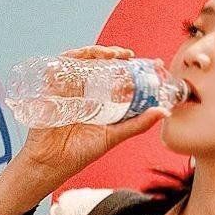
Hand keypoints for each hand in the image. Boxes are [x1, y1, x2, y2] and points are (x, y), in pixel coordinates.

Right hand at [3, 44, 166, 196]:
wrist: (51, 163)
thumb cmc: (79, 152)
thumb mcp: (113, 136)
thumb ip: (137, 124)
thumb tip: (163, 112)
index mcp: (100, 100)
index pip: (118, 77)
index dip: (133, 67)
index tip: (151, 63)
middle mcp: (85, 91)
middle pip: (101, 64)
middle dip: (116, 55)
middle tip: (129, 56)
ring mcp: (69, 87)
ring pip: (84, 60)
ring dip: (98, 52)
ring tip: (113, 54)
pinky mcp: (53, 87)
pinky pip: (62, 64)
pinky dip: (76, 56)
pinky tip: (90, 57)